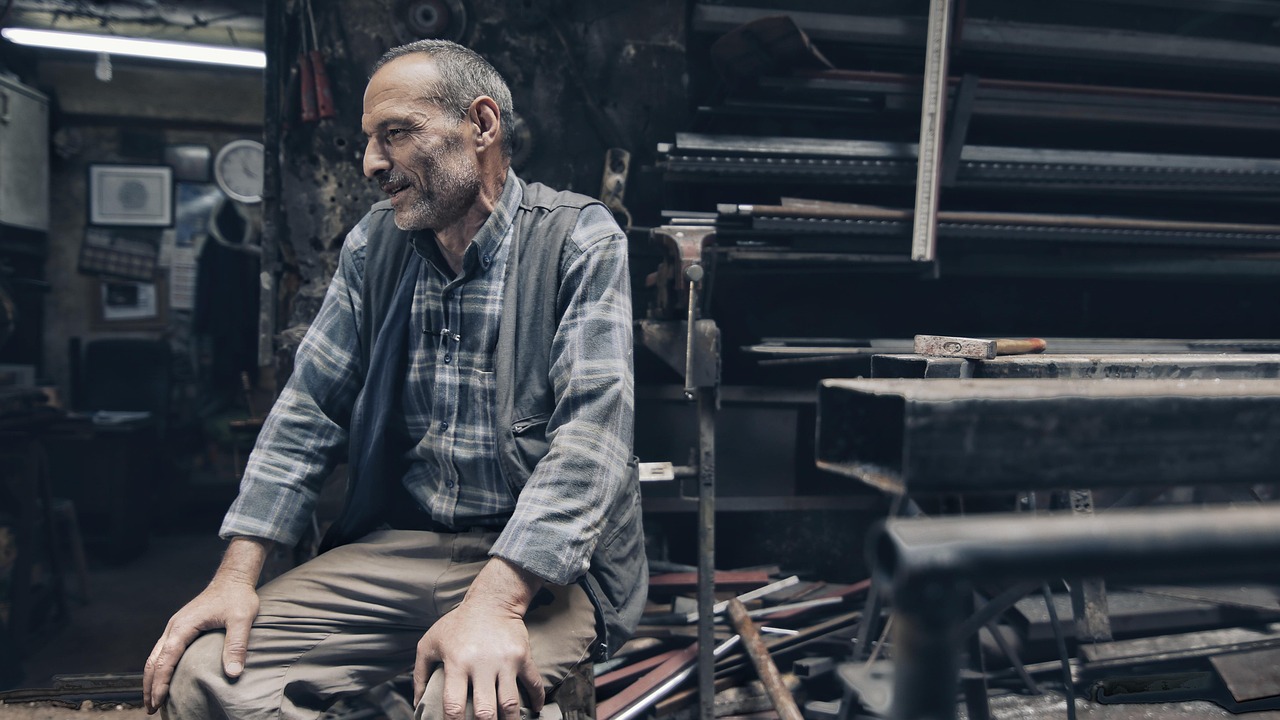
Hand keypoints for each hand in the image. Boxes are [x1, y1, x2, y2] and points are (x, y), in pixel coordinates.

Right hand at [143, 537, 268, 713]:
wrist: (232, 579)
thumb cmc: (237, 597)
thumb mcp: (242, 620)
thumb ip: (237, 645)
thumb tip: (233, 674)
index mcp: (183, 627)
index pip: (166, 660)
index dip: (160, 683)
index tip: (158, 701)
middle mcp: (174, 628)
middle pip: (153, 661)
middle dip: (149, 686)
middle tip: (151, 709)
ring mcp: (175, 627)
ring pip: (154, 657)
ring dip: (151, 678)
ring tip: (152, 700)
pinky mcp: (180, 628)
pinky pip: (163, 651)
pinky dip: (159, 668)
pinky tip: (164, 679)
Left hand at [414, 559, 544, 719]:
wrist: (491, 601)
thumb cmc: (456, 624)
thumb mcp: (430, 643)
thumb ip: (420, 674)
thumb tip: (417, 703)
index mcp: (457, 664)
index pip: (454, 705)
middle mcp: (482, 664)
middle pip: (485, 710)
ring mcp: (505, 661)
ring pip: (511, 703)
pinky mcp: (523, 657)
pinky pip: (534, 683)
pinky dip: (537, 699)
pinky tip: (535, 710)